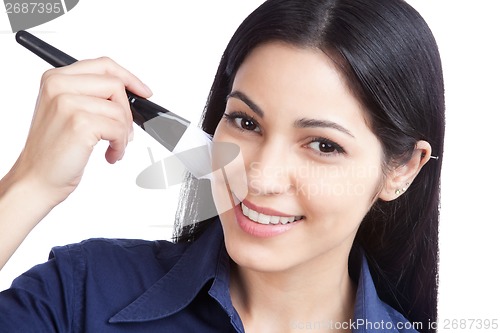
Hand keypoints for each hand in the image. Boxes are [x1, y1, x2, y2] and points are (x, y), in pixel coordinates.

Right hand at [10, 56, 152, 206]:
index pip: (103, 65)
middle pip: (115, 85)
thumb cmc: (52, 150)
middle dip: (127, 113)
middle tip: (123, 132)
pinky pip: (119, 129)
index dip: (129, 77)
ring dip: (124, 134)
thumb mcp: (66, 112)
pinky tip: (110, 154)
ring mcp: (68, 103)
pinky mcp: (80, 124)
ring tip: (113, 147)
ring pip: (119, 110)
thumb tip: (128, 95)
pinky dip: (120, 146)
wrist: (36, 178)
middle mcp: (59, 86)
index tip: (143, 91)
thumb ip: (91, 96)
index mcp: (55, 78)